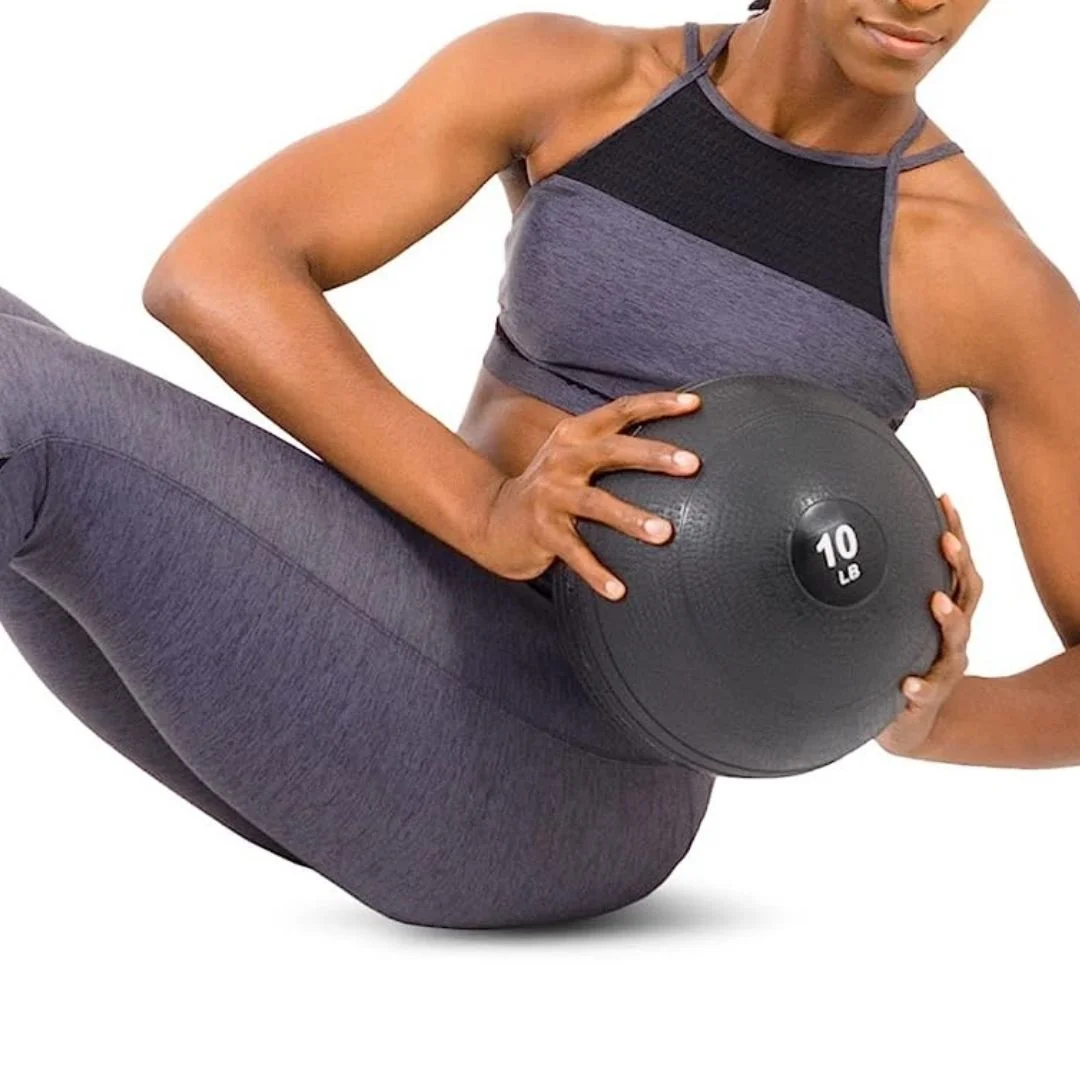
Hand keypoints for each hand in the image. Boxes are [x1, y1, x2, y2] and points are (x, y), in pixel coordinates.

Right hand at [475, 390, 702, 598]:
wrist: (493, 520)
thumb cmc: (550, 488)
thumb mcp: (573, 457)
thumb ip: (612, 446)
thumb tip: (675, 448)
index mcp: (575, 435)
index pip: (620, 410)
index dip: (657, 404)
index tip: (694, 403)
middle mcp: (562, 459)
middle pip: (611, 450)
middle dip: (653, 455)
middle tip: (692, 463)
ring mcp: (550, 495)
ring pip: (596, 504)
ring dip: (631, 518)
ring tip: (665, 534)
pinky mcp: (542, 532)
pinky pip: (575, 554)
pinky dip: (597, 573)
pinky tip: (619, 591)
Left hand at [876, 493, 983, 755]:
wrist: (911, 722)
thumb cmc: (898, 659)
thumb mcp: (892, 621)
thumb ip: (878, 590)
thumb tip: (836, 536)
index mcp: (944, 612)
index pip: (957, 565)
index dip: (956, 531)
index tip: (943, 500)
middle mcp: (952, 636)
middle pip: (967, 594)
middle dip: (959, 564)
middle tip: (945, 540)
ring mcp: (944, 667)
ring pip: (956, 641)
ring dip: (949, 619)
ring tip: (935, 601)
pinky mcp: (927, 699)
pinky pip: (927, 693)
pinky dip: (920, 686)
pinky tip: (908, 682)